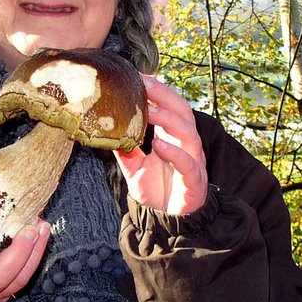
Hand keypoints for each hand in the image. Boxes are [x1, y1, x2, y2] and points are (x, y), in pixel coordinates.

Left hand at [114, 75, 207, 215]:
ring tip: (150, 112)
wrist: (166, 225)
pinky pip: (189, 166)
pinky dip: (176, 154)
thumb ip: (124, 147)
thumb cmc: (157, 192)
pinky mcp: (195, 184)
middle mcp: (186, 146)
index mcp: (173, 138)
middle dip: (166, 96)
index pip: (170, 106)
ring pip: (189, 134)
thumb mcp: (134, 166)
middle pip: (183, 113)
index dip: (158, 90)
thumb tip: (106, 129)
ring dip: (169, 120)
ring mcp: (193, 163)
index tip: (140, 76)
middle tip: (145, 85)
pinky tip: (159, 145)